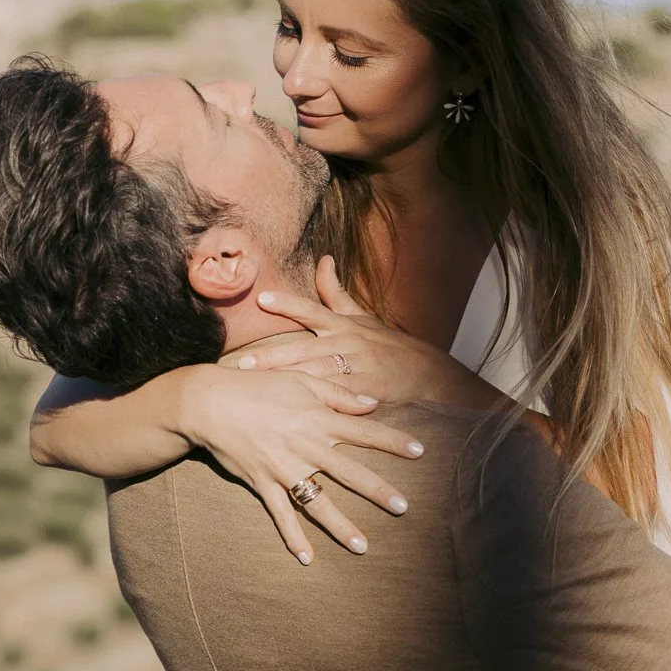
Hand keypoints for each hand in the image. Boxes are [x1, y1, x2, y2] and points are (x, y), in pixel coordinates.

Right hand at [179, 362, 424, 564]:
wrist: (211, 402)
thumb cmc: (258, 385)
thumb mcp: (300, 380)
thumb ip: (338, 394)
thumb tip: (372, 404)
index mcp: (318, 419)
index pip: (365, 432)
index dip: (394, 441)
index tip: (421, 452)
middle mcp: (306, 447)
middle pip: (350, 473)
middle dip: (379, 491)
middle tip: (404, 508)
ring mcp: (284, 469)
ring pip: (318, 503)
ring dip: (341, 526)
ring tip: (362, 547)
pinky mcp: (263, 483)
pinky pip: (281, 515)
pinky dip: (293, 537)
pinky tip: (307, 558)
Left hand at [237, 257, 465, 404]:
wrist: (428, 374)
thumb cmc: (390, 346)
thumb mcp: (363, 317)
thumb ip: (336, 292)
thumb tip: (323, 260)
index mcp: (344, 325)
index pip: (312, 310)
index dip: (288, 304)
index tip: (262, 299)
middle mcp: (347, 342)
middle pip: (304, 347)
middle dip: (271, 356)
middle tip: (242, 362)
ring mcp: (356, 367)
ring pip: (315, 373)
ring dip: (285, 380)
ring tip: (257, 387)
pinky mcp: (364, 392)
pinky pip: (336, 397)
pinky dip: (316, 402)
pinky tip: (294, 410)